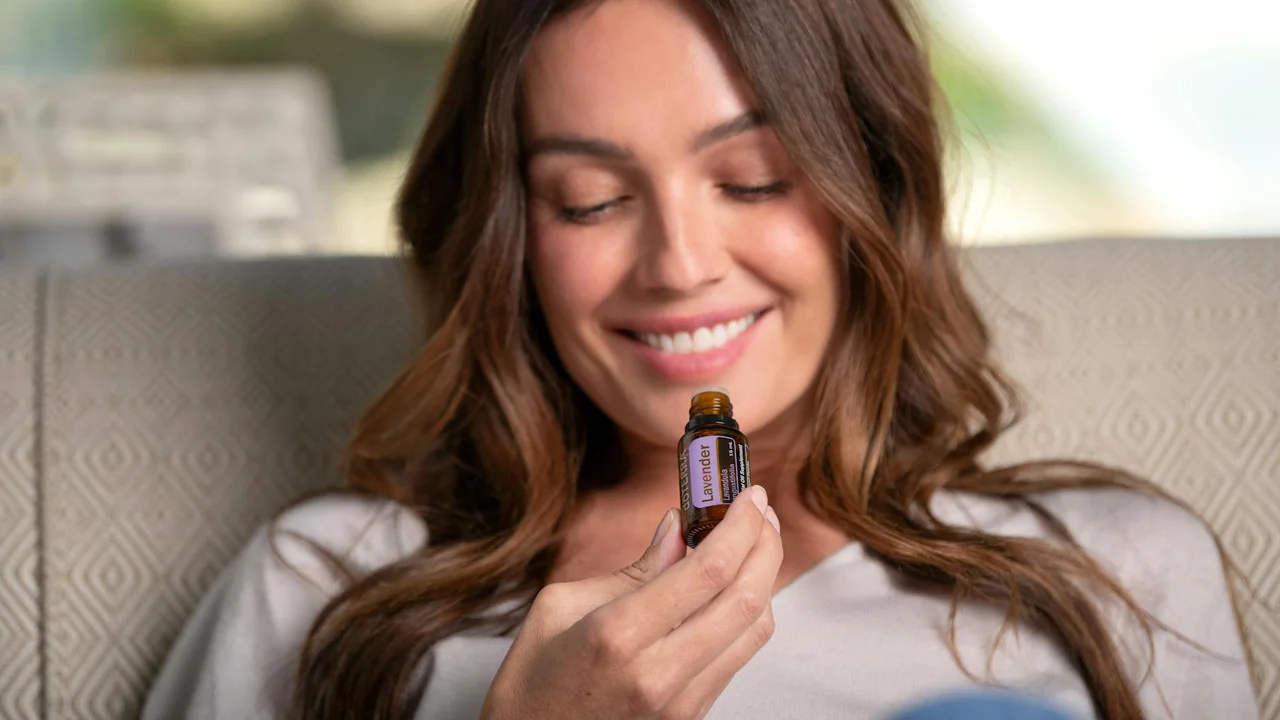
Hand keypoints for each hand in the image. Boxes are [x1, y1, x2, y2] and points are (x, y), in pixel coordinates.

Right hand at [480, 485, 782, 719]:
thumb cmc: (532, 680)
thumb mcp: (561, 606)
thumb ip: (633, 569)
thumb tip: (680, 527)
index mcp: (618, 635)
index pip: (708, 570)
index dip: (741, 524)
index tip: (750, 493)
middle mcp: (659, 674)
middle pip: (745, 598)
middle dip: (765, 544)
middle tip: (761, 510)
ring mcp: (681, 704)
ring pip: (754, 631)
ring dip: (763, 578)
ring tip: (753, 541)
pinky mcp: (690, 717)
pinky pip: (737, 657)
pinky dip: (745, 613)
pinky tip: (733, 586)